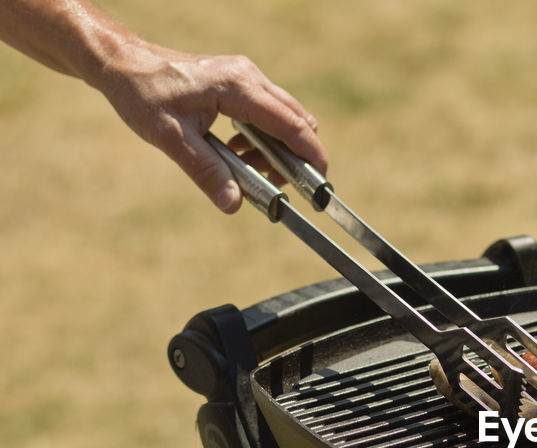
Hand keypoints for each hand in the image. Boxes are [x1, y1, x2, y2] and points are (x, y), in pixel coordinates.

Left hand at [93, 42, 327, 212]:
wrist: (122, 62)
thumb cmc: (142, 93)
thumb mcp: (170, 138)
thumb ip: (206, 171)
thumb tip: (233, 204)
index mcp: (238, 87)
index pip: (292, 124)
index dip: (312, 156)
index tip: (321, 184)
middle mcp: (249, 77)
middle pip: (296, 120)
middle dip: (294, 157)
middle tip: (274, 182)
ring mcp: (246, 77)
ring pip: (284, 117)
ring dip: (276, 148)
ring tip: (247, 167)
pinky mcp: (239, 82)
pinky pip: (268, 113)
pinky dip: (263, 138)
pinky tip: (236, 151)